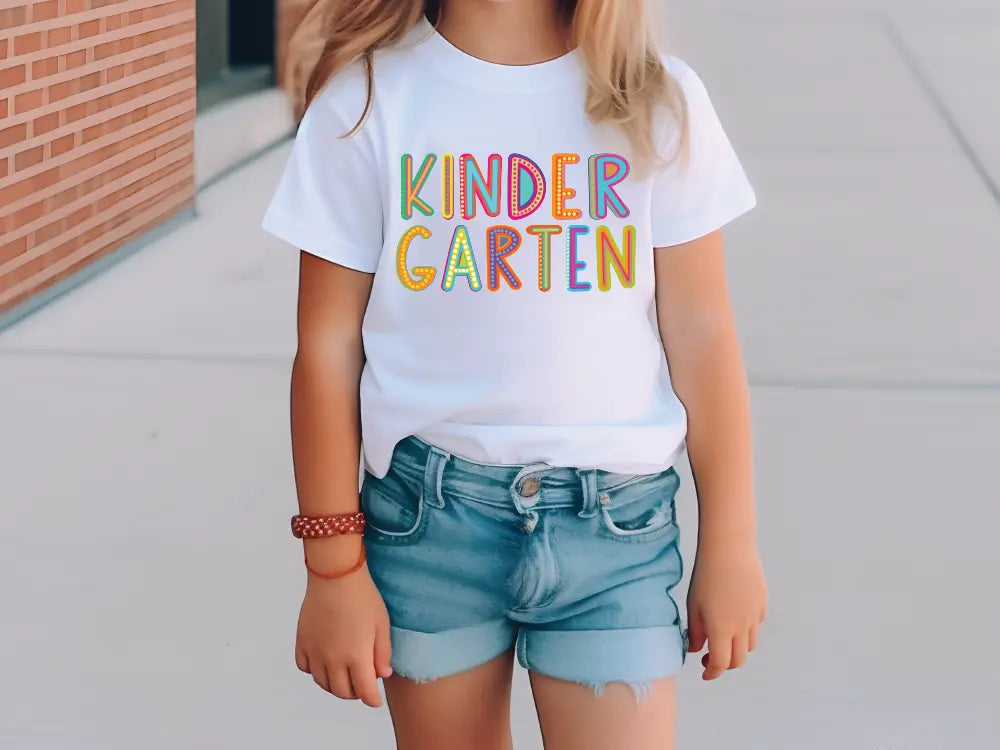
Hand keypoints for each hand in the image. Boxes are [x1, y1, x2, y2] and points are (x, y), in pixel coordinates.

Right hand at [295, 539, 392, 706]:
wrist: (335, 574)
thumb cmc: (363, 597)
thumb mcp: (382, 624)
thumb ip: (383, 653)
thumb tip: (382, 675)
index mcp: (356, 656)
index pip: (364, 692)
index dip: (371, 700)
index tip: (375, 700)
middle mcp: (333, 659)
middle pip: (341, 691)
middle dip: (354, 693)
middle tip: (362, 685)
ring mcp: (315, 651)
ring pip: (322, 683)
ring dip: (334, 685)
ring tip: (345, 676)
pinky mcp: (302, 640)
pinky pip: (304, 667)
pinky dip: (314, 671)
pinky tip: (324, 662)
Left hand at [686, 540, 765, 679]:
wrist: (729, 548)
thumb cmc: (705, 575)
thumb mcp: (693, 605)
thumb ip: (694, 632)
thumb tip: (695, 650)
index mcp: (721, 629)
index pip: (720, 664)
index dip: (711, 673)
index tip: (704, 672)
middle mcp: (742, 627)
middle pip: (738, 660)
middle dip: (724, 664)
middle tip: (710, 658)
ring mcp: (755, 616)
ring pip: (750, 645)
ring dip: (737, 649)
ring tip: (722, 638)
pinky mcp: (762, 604)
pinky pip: (757, 626)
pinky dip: (746, 632)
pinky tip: (734, 619)